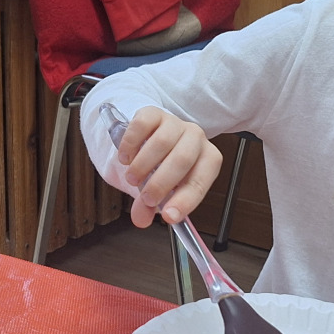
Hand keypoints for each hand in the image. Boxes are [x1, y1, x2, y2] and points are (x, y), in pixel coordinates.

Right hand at [111, 106, 221, 226]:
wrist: (151, 135)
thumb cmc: (162, 164)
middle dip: (160, 183)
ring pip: (161, 143)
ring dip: (143, 166)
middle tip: (146, 198)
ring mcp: (175, 122)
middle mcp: (196, 137)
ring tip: (132, 178)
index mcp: (207, 159)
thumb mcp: (161, 189)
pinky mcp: (153, 113)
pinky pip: (142, 126)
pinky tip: (126, 158)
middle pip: (182, 160)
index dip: (185, 200)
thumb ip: (151, 206)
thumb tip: (141, 220)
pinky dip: (130, 145)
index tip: (169, 216)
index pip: (201, 180)